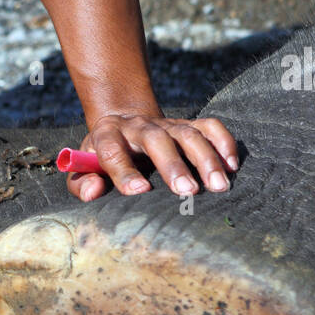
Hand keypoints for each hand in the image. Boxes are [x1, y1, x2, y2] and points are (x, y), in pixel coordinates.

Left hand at [67, 113, 238, 201]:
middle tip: (187, 191)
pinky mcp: (187, 125)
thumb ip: (82, 182)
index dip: (124, 170)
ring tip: (218, 186)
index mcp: (107, 135)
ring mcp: (165, 124)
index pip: (112, 150)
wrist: (123, 122)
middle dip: (172, 164)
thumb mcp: (84, 167)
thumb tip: (93, 193)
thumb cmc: (102, 156)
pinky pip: (209, 127)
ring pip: (187, 134)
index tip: (139, 192)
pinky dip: (223, 142)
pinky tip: (232, 166)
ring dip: (205, 159)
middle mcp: (138, 126)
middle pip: (156, 139)